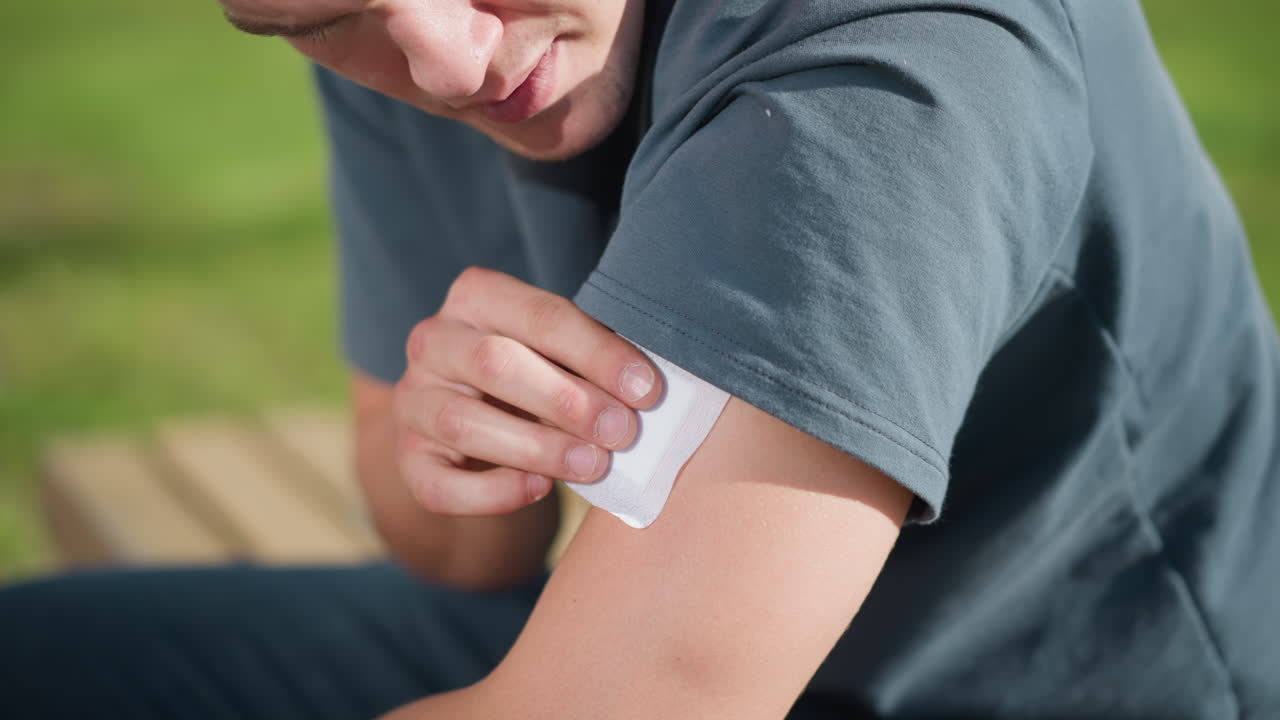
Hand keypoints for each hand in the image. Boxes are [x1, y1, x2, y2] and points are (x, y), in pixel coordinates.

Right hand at [393, 267, 662, 515]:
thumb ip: (591, 361)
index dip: (597, 353)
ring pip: (465, 422)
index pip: (540, 316)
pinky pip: (441, 484)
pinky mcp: (408, 459)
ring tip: (594, 465)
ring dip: (539, 446)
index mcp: (476, 297)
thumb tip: (646, 390)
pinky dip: (494, 492)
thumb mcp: (559, 353)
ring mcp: (414, 401)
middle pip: (495, 363)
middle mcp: (433, 341)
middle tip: (622, 431)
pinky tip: (540, 489)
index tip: (646, 389)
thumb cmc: (538, 376)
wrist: (480, 429)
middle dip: (568, 400)